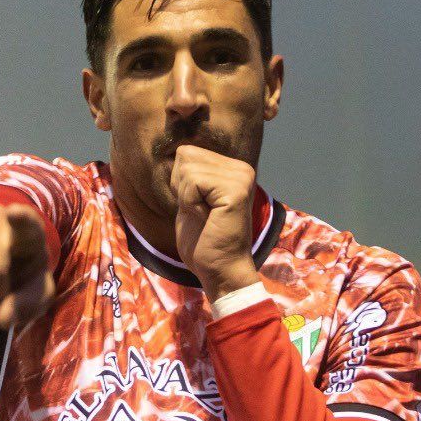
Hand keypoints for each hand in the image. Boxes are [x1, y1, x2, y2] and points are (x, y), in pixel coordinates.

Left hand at [170, 144, 260, 300]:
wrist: (220, 270)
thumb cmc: (203, 241)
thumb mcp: (192, 200)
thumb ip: (190, 175)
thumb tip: (179, 150)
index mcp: (233, 168)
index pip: (187, 153)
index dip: (181, 183)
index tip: (198, 207)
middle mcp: (241, 168)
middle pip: (185, 155)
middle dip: (182, 188)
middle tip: (201, 213)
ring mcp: (241, 177)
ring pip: (187, 169)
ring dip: (187, 198)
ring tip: (205, 217)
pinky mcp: (236, 190)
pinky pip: (192, 183)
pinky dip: (190, 204)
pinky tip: (207, 219)